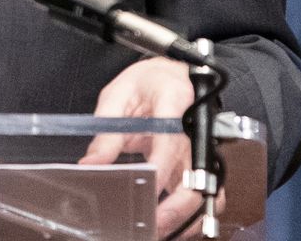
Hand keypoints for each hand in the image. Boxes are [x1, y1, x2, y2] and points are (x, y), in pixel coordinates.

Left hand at [78, 58, 218, 238]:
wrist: (174, 75)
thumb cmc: (148, 82)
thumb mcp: (118, 96)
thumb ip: (107, 131)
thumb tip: (92, 162)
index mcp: (174, 101)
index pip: (170, 141)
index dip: (160, 168)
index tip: (146, 189)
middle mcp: (195, 129)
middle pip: (196, 176)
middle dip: (176, 206)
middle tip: (152, 224)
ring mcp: (203, 148)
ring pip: (207, 191)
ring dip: (186, 216)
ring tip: (160, 231)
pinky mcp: (203, 162)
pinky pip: (209, 194)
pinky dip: (194, 214)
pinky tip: (175, 227)